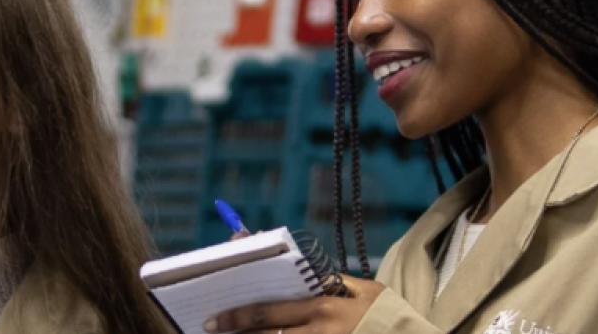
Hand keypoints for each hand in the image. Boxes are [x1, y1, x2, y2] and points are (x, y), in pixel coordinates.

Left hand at [203, 275, 385, 333]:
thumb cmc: (387, 314)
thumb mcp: (363, 291)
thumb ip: (329, 282)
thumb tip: (296, 270)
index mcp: (325, 308)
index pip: (271, 312)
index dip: (239, 317)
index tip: (213, 319)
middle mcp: (321, 333)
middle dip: (235, 333)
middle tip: (210, 328)